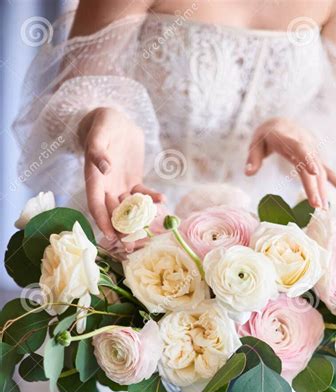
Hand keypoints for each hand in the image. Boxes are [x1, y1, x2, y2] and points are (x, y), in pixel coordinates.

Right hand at [78, 107, 163, 238]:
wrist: (115, 121)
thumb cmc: (103, 124)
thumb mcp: (99, 133)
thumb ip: (98, 151)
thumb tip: (105, 168)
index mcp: (93, 178)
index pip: (95, 204)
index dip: (101, 220)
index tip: (109, 235)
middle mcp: (106, 186)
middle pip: (112, 213)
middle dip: (120, 230)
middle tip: (130, 247)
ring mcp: (120, 186)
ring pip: (128, 209)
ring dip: (136, 222)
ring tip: (146, 236)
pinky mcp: (133, 182)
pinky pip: (142, 195)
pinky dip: (151, 199)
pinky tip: (162, 200)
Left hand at [245, 117, 335, 208]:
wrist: (281, 124)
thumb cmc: (266, 137)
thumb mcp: (255, 144)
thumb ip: (253, 158)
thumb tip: (248, 172)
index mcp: (288, 138)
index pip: (299, 148)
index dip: (307, 159)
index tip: (314, 173)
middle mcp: (305, 144)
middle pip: (312, 166)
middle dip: (315, 187)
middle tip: (318, 207)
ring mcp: (313, 152)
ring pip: (321, 171)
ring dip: (324, 191)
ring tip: (324, 210)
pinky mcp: (317, 159)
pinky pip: (329, 171)